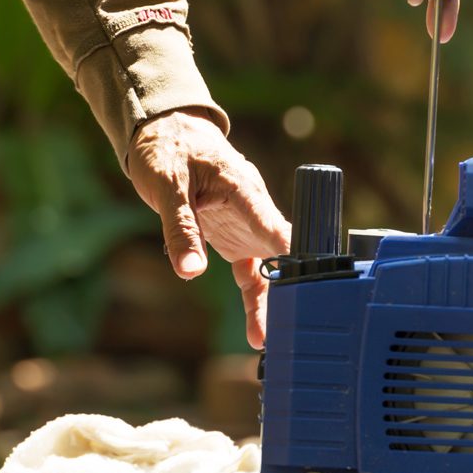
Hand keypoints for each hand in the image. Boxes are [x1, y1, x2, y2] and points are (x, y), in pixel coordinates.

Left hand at [126, 111, 290, 350]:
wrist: (164, 132)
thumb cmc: (168, 151)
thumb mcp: (168, 187)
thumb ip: (180, 230)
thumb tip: (190, 272)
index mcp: (244, 190)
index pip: (276, 228)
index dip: (295, 258)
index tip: (308, 287)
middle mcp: (254, 211)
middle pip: (281, 255)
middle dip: (289, 291)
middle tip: (290, 327)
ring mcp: (247, 226)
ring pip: (269, 269)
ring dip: (271, 303)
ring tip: (268, 340)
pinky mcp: (236, 238)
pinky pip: (251, 272)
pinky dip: (254, 298)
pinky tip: (256, 331)